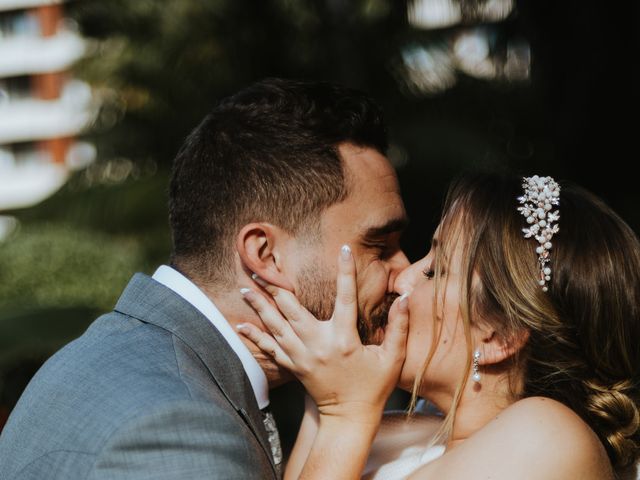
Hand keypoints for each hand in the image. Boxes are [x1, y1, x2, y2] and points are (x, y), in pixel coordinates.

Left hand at [237, 245, 408, 424]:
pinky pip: (269, 349)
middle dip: (276, 287)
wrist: (349, 418)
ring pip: (275, 326)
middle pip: (292, 309)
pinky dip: (254, 338)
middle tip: (262, 268)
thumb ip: (399, 327)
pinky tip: (240, 326)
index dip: (346, 271)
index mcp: (344, 339)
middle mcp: (319, 344)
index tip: (344, 248)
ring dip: (260, 306)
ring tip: (246, 288)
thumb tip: (404, 298)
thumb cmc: (373, 387)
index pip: (346, 297)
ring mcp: (302, 356)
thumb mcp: (392, 359)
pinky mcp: (293, 366)